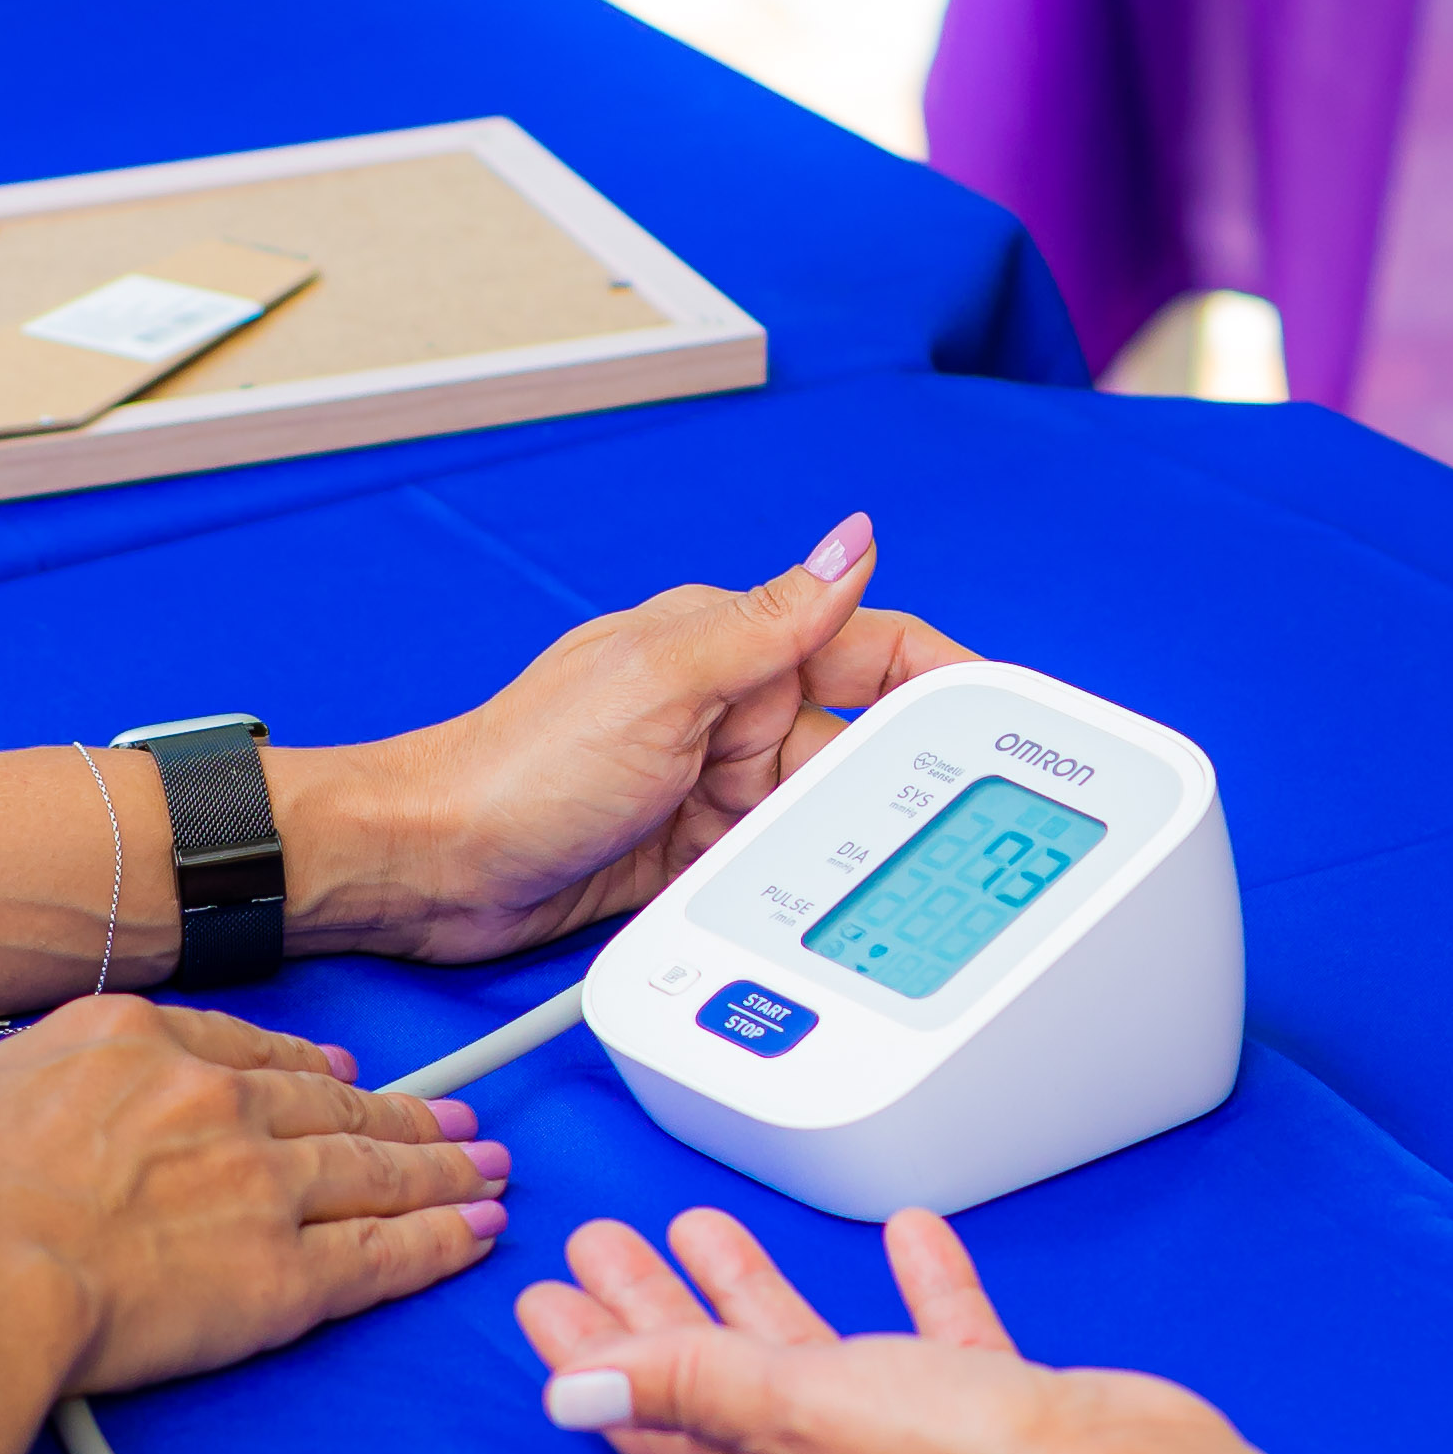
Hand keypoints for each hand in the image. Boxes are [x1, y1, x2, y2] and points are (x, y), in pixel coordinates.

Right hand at [0, 1003, 508, 1453]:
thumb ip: (44, 1088)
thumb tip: (53, 1110)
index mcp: (135, 1040)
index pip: (248, 1051)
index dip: (307, 1069)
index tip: (342, 1077)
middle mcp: (214, 1099)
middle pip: (330, 1105)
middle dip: (402, 1115)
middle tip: (456, 1120)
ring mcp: (261, 1184)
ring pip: (375, 1170)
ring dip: (442, 1169)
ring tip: (489, 1169)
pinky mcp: (285, 1275)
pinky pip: (383, 1254)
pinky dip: (440, 1242)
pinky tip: (477, 1233)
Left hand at [292, 519, 973, 967]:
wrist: (433, 868)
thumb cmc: (520, 764)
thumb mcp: (663, 680)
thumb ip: (771, 620)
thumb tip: (853, 536)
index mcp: (733, 647)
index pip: (875, 644)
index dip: (948, 675)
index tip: (1018, 713)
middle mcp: (735, 715)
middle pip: (865, 747)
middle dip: (896, 786)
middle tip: (933, 828)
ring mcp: (718, 792)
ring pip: (828, 822)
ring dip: (838, 850)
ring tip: (850, 880)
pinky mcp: (698, 863)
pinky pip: (777, 880)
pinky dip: (793, 899)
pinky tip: (805, 917)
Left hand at [515, 1202, 1241, 1453]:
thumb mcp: (799, 1411)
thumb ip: (689, 1387)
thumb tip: (566, 1395)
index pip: (650, 1413)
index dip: (591, 1359)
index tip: (544, 1299)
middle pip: (712, 1372)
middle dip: (651, 1309)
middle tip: (603, 1245)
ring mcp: (910, 1432)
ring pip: (810, 1348)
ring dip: (754, 1290)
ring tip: (706, 1227)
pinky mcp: (989, 1406)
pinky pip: (937, 1332)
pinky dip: (916, 1283)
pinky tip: (905, 1235)